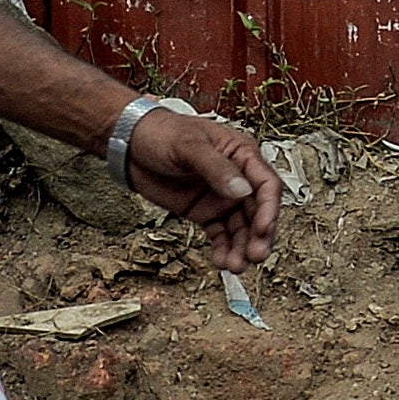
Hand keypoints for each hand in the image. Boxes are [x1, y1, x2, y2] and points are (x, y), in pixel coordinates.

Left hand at [125, 109, 279, 271]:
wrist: (129, 143)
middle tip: (255, 256)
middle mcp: (239, 178)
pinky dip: (224, 249)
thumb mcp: (189, 146)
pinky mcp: (205, 212)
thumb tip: (242, 192)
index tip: (263, 230)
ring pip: (241, 228)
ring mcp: (222, 198)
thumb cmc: (162, 133)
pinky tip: (222, 261)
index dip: (268, 209)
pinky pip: (220, 234)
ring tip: (235, 266)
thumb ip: (216, 168)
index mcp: (242, 155)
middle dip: (259, 236)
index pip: (266, 185)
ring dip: (242, 248)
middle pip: (258, 212)